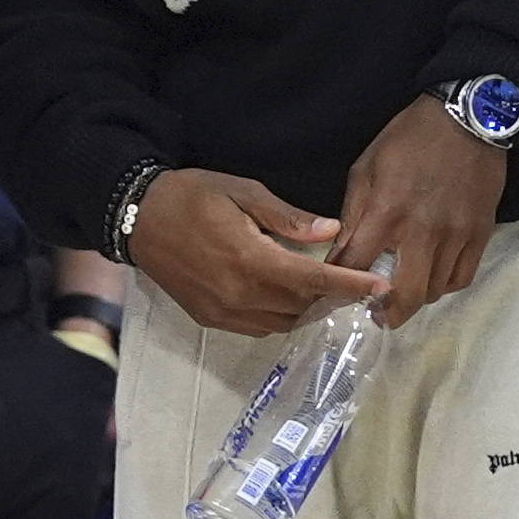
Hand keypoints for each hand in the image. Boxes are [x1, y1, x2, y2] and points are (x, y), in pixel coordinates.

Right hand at [124, 168, 388, 337]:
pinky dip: (280, 314)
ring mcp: (223, 313)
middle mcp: (239, 296)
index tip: (380, 287)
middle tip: (353, 277)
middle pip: (301, 305)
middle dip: (331, 295)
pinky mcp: (210, 320)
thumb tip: (331, 232)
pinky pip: (258, 326)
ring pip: (282, 322)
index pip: (312, 280)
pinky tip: (286, 292)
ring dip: (306, 307)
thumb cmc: (192, 195)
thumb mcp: (242, 192)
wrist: (138, 218)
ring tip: (321, 284)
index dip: (349, 285)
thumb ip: (287, 217)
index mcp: (250, 260)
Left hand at [334, 94, 509, 326]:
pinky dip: (444, 284)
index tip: (335, 293)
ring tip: (404, 290)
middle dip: (386, 313)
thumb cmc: (409, 139)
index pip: (357, 265)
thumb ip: (352, 214)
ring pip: (434, 291)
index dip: (341, 285)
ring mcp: (456, 235)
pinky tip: (432, 275)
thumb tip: (339, 254)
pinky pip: (462, 278)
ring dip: (415, 297)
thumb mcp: (367, 167)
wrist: (467, 118)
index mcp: (387, 211)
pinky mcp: (480, 234)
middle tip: (377, 314)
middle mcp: (423, 230)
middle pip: (404, 296)